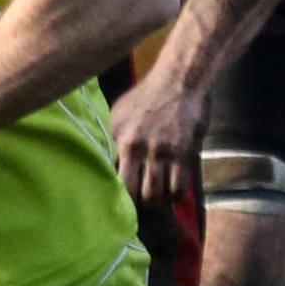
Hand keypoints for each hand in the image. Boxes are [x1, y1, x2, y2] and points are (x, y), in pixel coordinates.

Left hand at [110, 60, 202, 208]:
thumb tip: (98, 163)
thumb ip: (110, 140)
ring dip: (156, 202)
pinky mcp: (186, 154)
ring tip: (154, 199)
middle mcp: (140, 148)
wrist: (179, 82)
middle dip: (135, 204)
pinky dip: (175, 196)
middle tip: (136, 203)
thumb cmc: (144, 99)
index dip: (113, 195)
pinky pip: (180, 188)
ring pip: (158, 195)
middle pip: (134, 193)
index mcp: (119, 139)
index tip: (114, 199)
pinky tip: (171, 192)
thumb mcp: (117, 116)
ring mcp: (164, 152)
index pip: (111, 179)